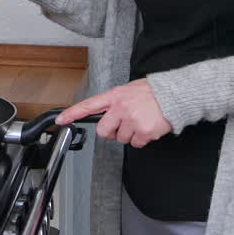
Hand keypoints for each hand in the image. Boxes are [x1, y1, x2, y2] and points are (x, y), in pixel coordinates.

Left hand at [56, 78, 170, 148]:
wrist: (173, 94)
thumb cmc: (152, 92)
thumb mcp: (128, 91)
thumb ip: (115, 102)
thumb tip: (108, 115)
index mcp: (114, 96)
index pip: (88, 105)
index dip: (72, 113)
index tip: (61, 120)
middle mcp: (120, 108)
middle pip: (103, 131)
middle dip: (111, 132)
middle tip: (123, 125)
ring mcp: (131, 120)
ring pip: (121, 138)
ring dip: (130, 134)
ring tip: (140, 121)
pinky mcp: (143, 131)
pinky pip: (136, 143)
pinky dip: (142, 139)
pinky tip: (148, 128)